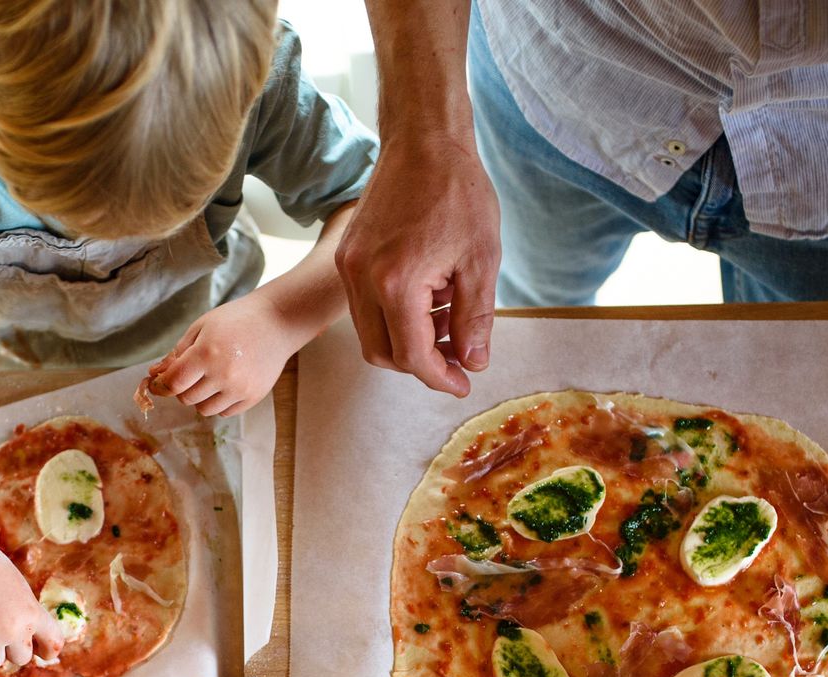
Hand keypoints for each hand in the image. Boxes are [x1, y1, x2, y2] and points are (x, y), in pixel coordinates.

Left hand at [148, 292, 300, 416]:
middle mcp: (223, 374)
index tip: (158, 384)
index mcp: (206, 353)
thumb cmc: (235, 320)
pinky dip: (219, 403)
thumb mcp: (201, 327)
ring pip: (204, 410)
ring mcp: (240, 388)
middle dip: (183, 388)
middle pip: (187, 399)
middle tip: (191, 374)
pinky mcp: (253, 397)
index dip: (161, 386)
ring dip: (200, 398)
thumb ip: (177, 353)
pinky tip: (225, 384)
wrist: (276, 322)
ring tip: (209, 379)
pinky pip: (225, 413)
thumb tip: (155, 375)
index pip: (173, 383)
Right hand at [335, 128, 499, 396]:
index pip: (413, 356)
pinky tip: (427, 297)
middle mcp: (362, 280)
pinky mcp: (346, 256)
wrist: (424, 141)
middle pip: (383, 354)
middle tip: (457, 357)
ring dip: (406, 341)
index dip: (440, 377)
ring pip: (369, 333)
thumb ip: (475, 318)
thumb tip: (472, 362)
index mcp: (396, 284)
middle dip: (420, 364)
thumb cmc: (458, 193)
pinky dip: (393, 316)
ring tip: (447, 321)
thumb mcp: (481, 259)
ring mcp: (348, 267)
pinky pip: (364, 306)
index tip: (463, 382)